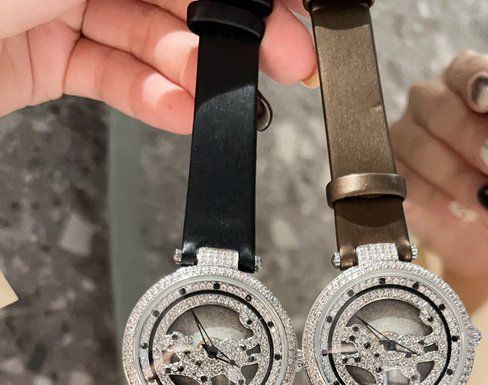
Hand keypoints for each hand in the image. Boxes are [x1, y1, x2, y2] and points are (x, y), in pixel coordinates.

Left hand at [0, 0, 315, 132]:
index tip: (283, 9)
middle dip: (228, 25)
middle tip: (278, 57)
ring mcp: (53, 3)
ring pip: (144, 36)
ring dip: (192, 69)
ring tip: (222, 93)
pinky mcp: (42, 58)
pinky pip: (110, 76)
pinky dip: (150, 97)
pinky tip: (181, 109)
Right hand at [391, 48, 487, 310]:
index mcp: (470, 87)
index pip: (464, 68)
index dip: (476, 82)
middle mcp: (432, 106)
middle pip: (435, 104)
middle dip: (470, 136)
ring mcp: (406, 141)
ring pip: (417, 144)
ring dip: (457, 175)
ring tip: (487, 200)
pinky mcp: (391, 179)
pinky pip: (403, 180)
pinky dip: (435, 198)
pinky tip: (459, 210)